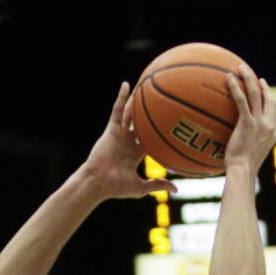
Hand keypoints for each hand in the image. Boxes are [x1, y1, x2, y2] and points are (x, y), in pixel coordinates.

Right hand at [81, 82, 176, 199]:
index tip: (172, 124)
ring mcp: (120, 134)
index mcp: (136, 153)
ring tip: (146, 84)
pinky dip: (121, 98)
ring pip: (131, 113)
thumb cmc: (116, 187)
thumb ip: (158, 184)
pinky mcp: (112, 129)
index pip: (151, 139)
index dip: (160, 131)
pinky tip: (126, 85)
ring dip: (137, 100)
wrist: (98, 183)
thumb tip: (177, 190)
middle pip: (142, 122)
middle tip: (162, 99)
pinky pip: (117, 110)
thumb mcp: (141, 186)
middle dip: (150, 112)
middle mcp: (128, 141)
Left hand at [224, 64, 275, 173]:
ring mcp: (259, 122)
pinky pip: (241, 100)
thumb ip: (250, 148)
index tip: (265, 91)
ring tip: (241, 67)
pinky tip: (228, 78)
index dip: (271, 99)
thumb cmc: (243, 170)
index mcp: (273, 133)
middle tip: (256, 76)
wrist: (243, 172)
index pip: (275, 112)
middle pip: (270, 98)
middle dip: (263, 85)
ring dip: (250, 77)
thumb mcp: (252, 158)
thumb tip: (239, 148)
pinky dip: (236, 86)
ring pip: (257, 94)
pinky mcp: (247, 122)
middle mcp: (269, 125)